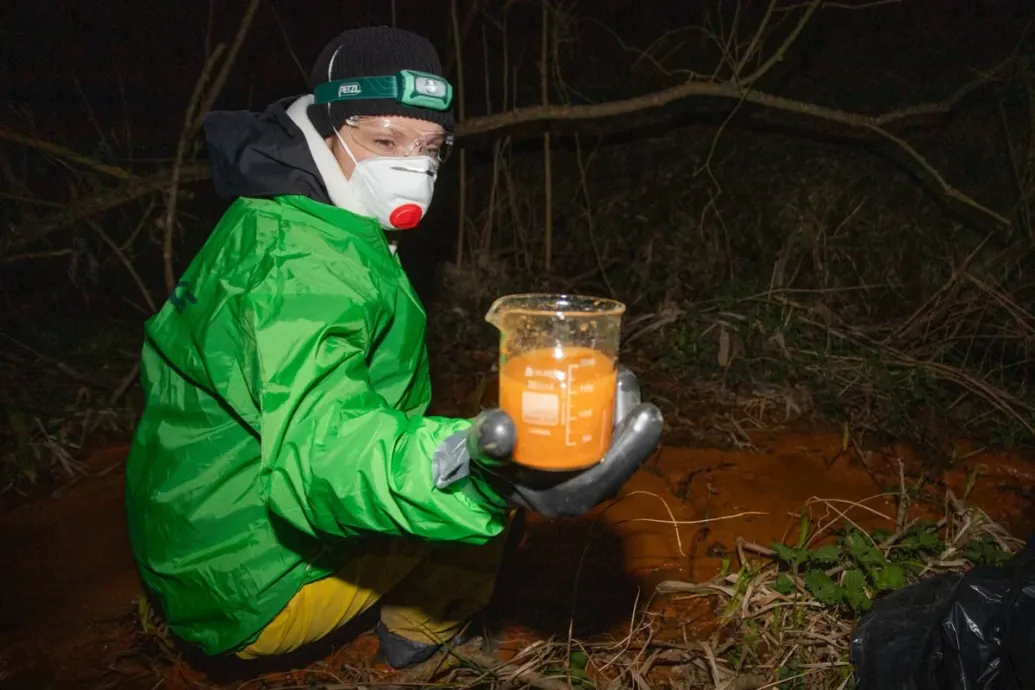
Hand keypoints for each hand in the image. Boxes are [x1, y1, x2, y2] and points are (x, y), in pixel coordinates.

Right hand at [432, 366, 663, 517]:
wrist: (487, 468)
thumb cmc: (488, 461)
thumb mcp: (484, 451)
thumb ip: (490, 441)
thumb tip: (500, 426)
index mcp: (569, 495)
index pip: (612, 473)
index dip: (633, 445)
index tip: (646, 412)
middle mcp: (587, 487)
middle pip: (625, 452)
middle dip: (632, 416)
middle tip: (625, 378)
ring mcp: (590, 473)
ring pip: (621, 441)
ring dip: (624, 409)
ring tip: (620, 375)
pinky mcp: (589, 456)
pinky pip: (611, 434)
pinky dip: (612, 409)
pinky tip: (608, 380)